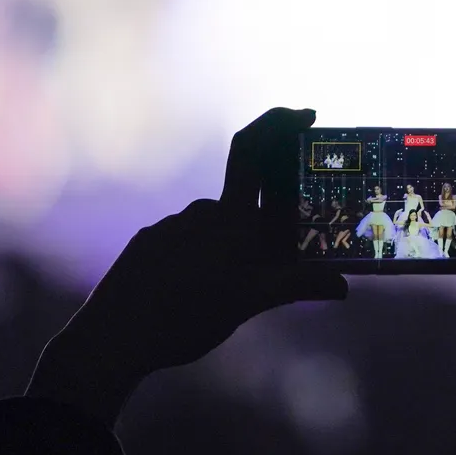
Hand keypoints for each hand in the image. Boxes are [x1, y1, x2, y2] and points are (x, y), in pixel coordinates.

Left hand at [29, 108, 346, 424]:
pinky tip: (198, 293)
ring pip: (216, 228)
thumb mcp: (249, 305)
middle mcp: (201, 211)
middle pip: (245, 206)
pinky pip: (187, 242)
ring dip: (232, 250)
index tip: (305, 116)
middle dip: (263, 229)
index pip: (255, 150)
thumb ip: (295, 287)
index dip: (279, 123)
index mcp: (231, 218)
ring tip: (231, 293)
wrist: (113, 337)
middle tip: (273, 266)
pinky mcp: (149, 243)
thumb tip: (342, 285)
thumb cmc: (185, 318)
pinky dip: (203, 259)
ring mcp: (171, 226)